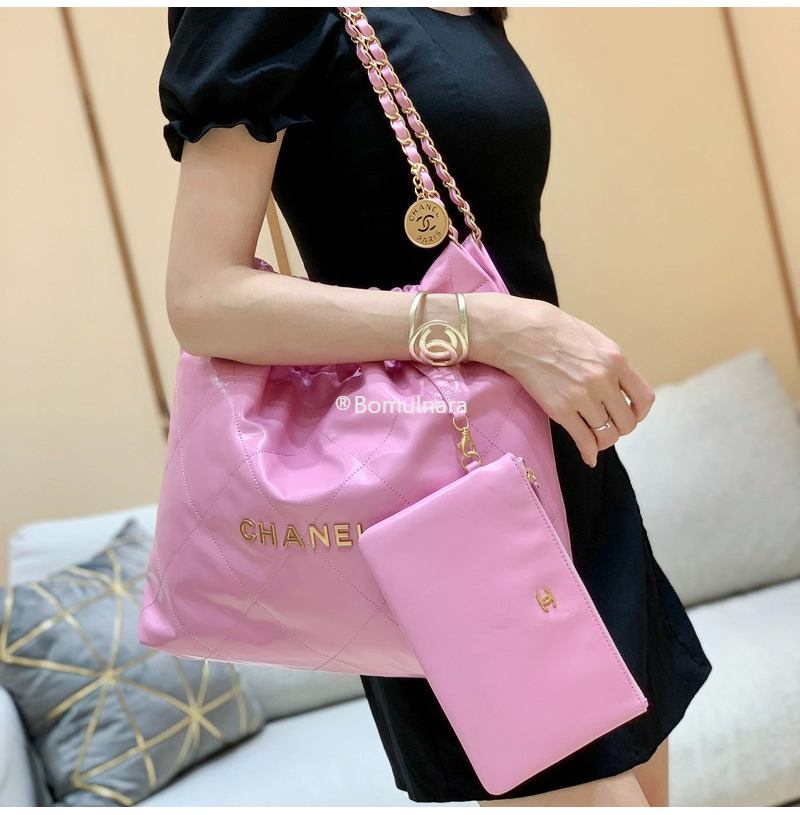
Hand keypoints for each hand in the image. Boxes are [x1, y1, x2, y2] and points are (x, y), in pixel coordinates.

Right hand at [471, 294, 655, 467]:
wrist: (522, 333)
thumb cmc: (555, 332)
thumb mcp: (595, 341)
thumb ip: (611, 365)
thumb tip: (619, 389)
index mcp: (616, 360)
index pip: (644, 399)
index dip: (639, 413)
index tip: (630, 414)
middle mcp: (603, 380)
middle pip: (627, 422)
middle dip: (620, 428)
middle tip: (608, 426)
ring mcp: (582, 397)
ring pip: (607, 435)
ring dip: (603, 441)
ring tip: (595, 439)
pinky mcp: (560, 410)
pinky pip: (584, 440)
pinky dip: (589, 453)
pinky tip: (588, 456)